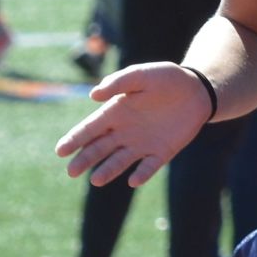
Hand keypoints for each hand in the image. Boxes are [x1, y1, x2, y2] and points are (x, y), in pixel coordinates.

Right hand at [55, 62, 212, 188]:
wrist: (195, 90)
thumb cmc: (165, 78)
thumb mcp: (142, 75)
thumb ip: (119, 83)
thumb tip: (93, 95)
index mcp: (115, 112)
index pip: (90, 129)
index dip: (74, 139)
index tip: (60, 151)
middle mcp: (124, 131)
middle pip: (99, 149)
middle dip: (85, 160)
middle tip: (71, 172)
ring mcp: (142, 144)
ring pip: (119, 161)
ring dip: (107, 170)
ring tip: (96, 180)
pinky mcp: (161, 152)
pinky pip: (148, 167)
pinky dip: (141, 174)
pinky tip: (133, 181)